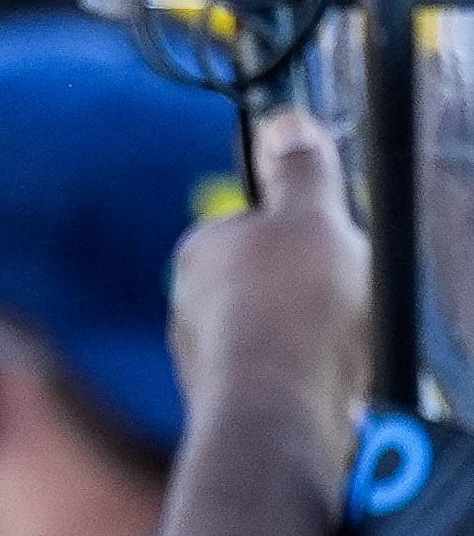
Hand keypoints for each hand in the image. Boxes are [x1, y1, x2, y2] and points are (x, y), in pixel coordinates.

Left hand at [169, 111, 366, 467]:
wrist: (277, 410)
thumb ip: (301, 172)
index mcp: (201, 251)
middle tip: (345, 299)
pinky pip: (281, 376)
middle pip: (271, 280)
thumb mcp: (311, 217)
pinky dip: (310, 375)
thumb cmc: (291, 307)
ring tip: (341, 345)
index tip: (335, 242)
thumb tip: (285, 124)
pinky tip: (332, 381)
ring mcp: (206, 358)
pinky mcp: (230, 403)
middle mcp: (189, 305)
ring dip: (315, 335)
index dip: (306, 231)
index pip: (257, 224)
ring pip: (276, 331)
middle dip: (314, 288)